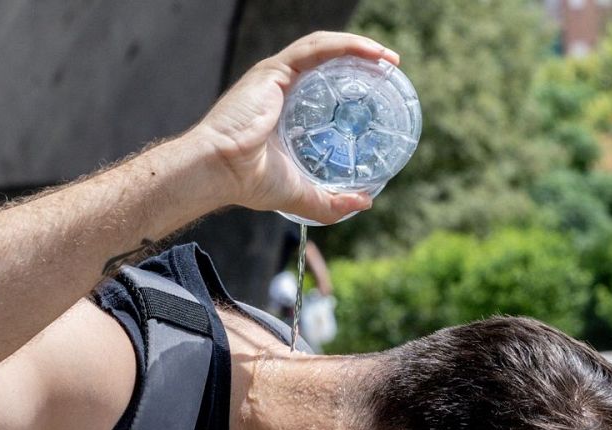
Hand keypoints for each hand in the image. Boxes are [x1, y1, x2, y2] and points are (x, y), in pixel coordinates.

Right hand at [189, 31, 399, 223]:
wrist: (220, 170)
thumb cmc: (248, 181)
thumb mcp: (300, 193)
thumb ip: (330, 201)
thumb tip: (364, 202)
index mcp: (285, 110)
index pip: (323, 85)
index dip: (352, 82)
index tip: (380, 92)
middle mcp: (281, 87)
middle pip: (327, 61)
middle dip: (362, 59)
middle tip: (390, 71)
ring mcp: (277, 75)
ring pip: (324, 48)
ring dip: (360, 47)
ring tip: (388, 59)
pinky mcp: (275, 70)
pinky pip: (317, 48)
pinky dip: (345, 45)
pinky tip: (370, 52)